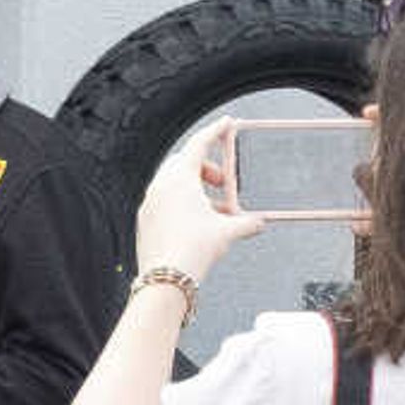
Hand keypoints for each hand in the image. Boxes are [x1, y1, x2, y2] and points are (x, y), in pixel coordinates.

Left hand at [134, 126, 266, 282]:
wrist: (165, 280)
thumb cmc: (191, 251)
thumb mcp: (228, 232)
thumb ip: (247, 223)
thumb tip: (259, 223)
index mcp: (180, 178)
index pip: (200, 144)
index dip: (216, 132)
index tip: (226, 124)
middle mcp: (161, 186)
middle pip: (186, 163)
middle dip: (208, 169)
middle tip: (224, 182)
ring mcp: (150, 203)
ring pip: (175, 184)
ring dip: (198, 190)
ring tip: (216, 210)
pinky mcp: (145, 221)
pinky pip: (166, 202)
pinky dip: (183, 204)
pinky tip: (198, 223)